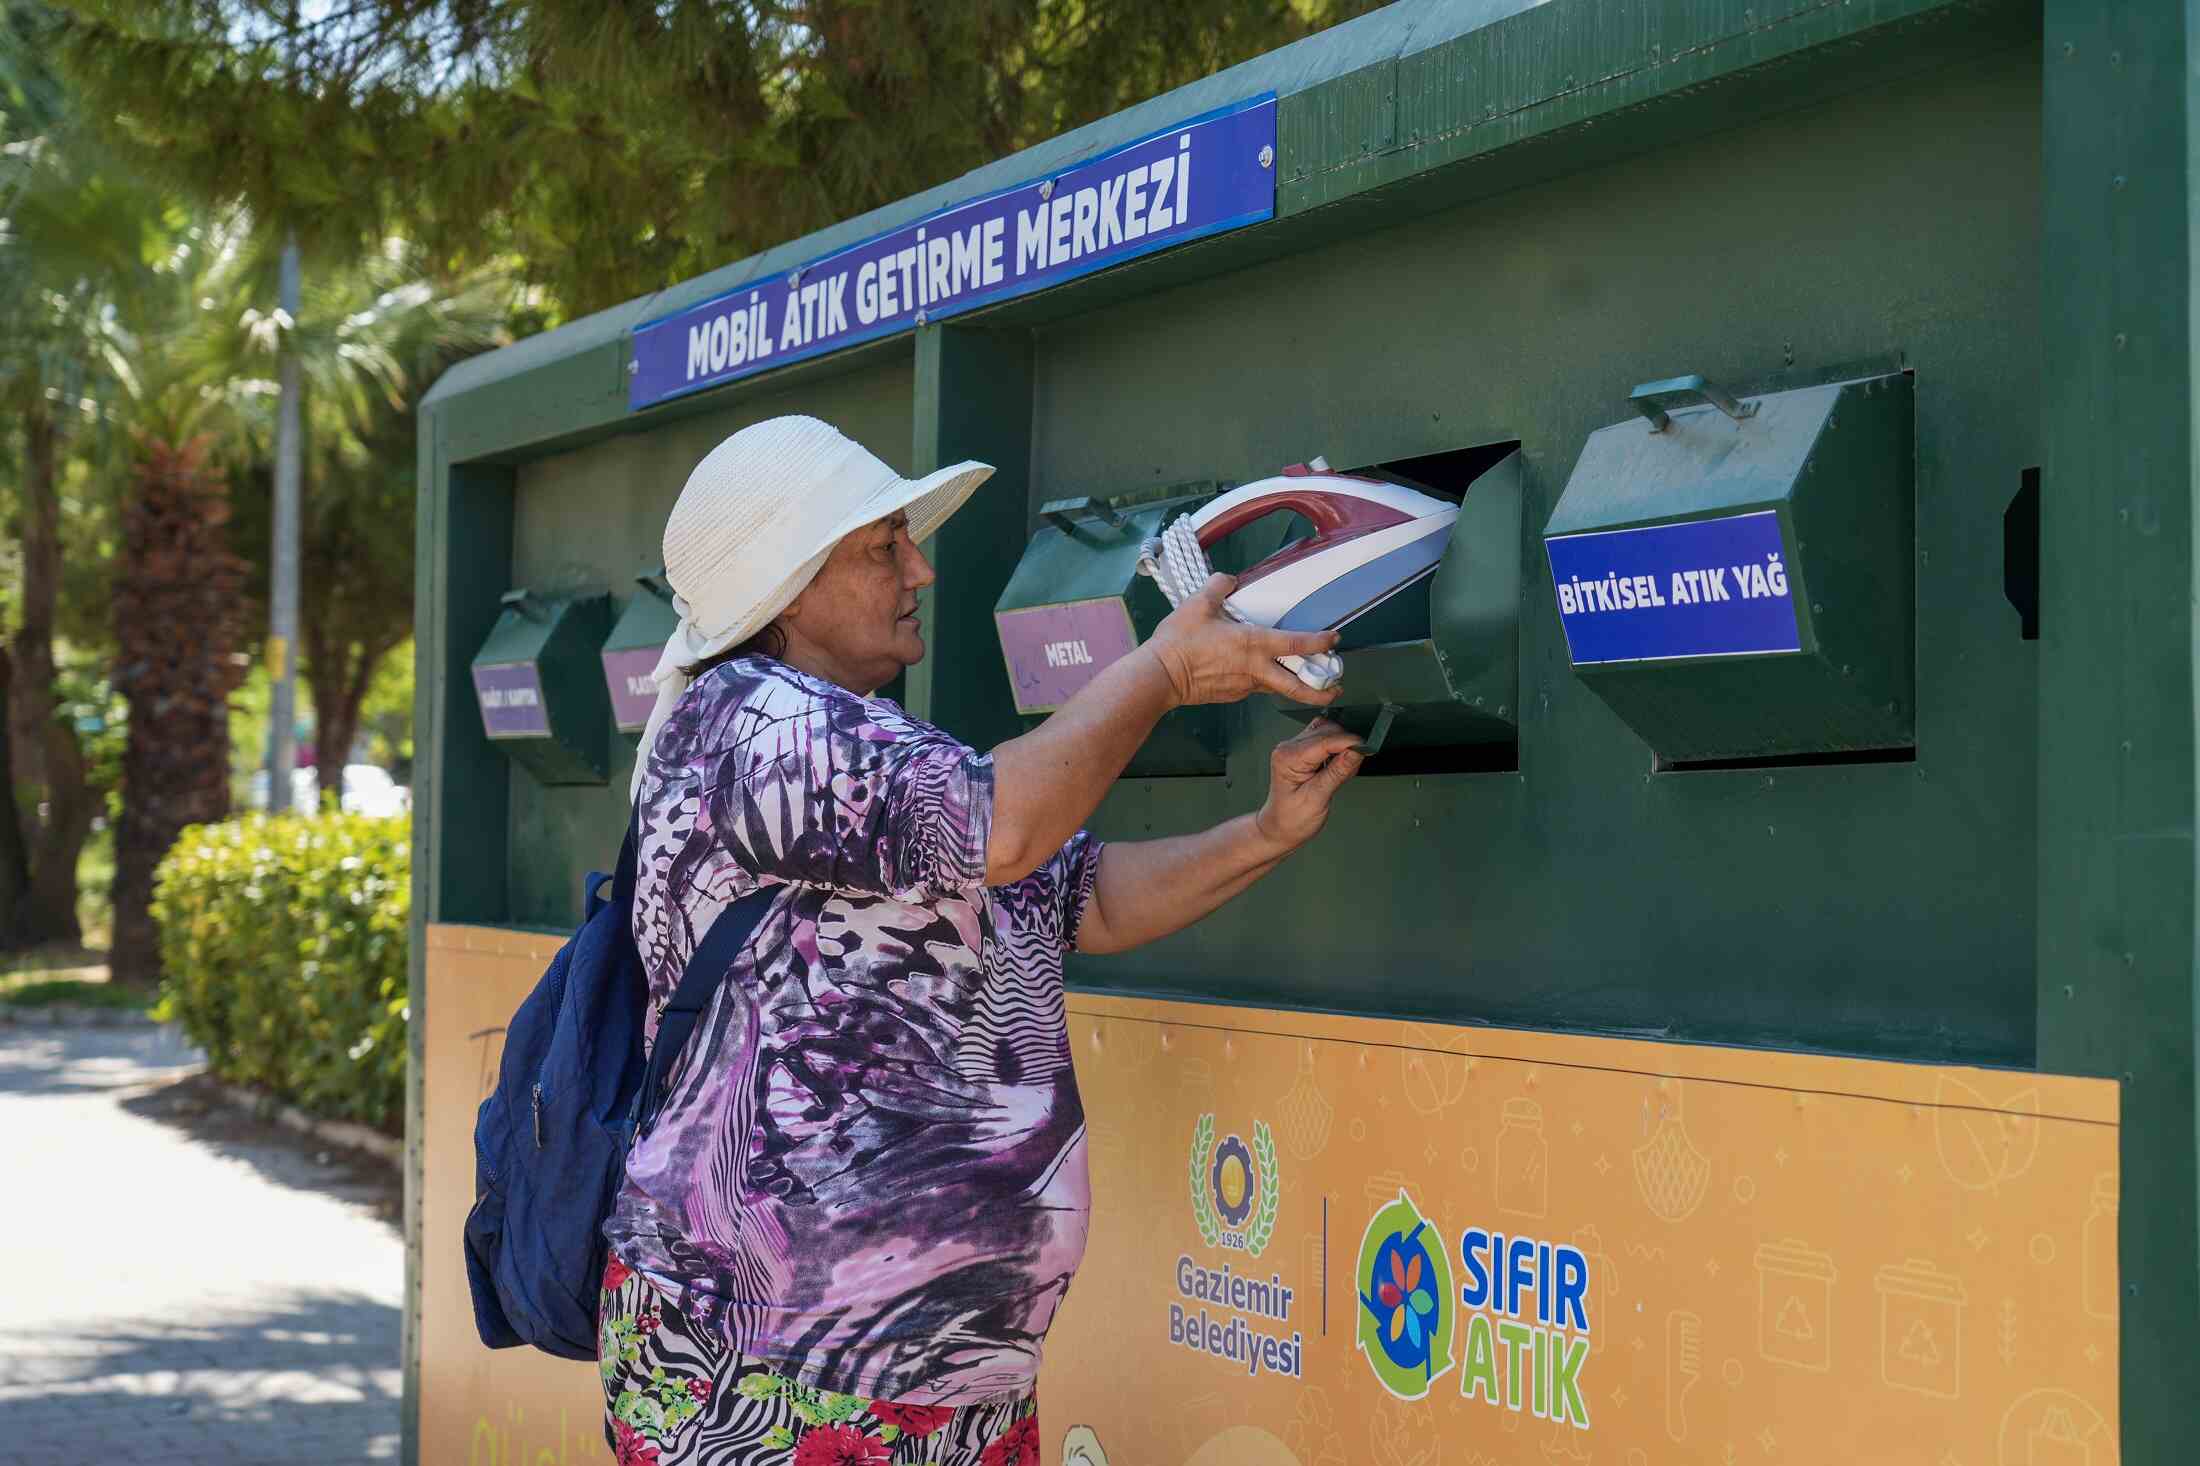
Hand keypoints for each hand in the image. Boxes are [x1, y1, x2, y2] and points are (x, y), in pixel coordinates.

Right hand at [1144, 574, 1341, 707]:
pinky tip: (1256, 673)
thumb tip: (1229, 580)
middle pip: (1296, 687)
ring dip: (1292, 685)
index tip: (1334, 640)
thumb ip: (1218, 587)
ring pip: (1275, 687)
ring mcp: (1244, 686)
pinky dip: (1262, 682)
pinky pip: (1254, 688)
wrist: (1160, 676)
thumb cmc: (1180, 641)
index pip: (1296, 644)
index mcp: (1253, 644)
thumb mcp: (1198, 604)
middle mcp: (1255, 669)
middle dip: (1320, 691)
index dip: (1319, 641)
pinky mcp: (1231, 696)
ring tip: (1301, 679)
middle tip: (1335, 688)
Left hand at [1254, 718, 1363, 849]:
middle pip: (1327, 731)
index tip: (1366, 748)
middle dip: (1346, 745)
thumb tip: (1356, 752)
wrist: (1280, 828)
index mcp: (1288, 758)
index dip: (1348, 742)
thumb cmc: (1292, 818)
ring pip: (1327, 731)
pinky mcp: (1302, 752)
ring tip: (1343, 770)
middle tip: (1355, 766)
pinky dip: (1337, 749)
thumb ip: (1337, 772)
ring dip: (1342, 746)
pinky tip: (1337, 766)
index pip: (1324, 740)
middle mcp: (1288, 748)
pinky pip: (1324, 739)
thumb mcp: (1318, 798)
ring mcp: (1294, 748)